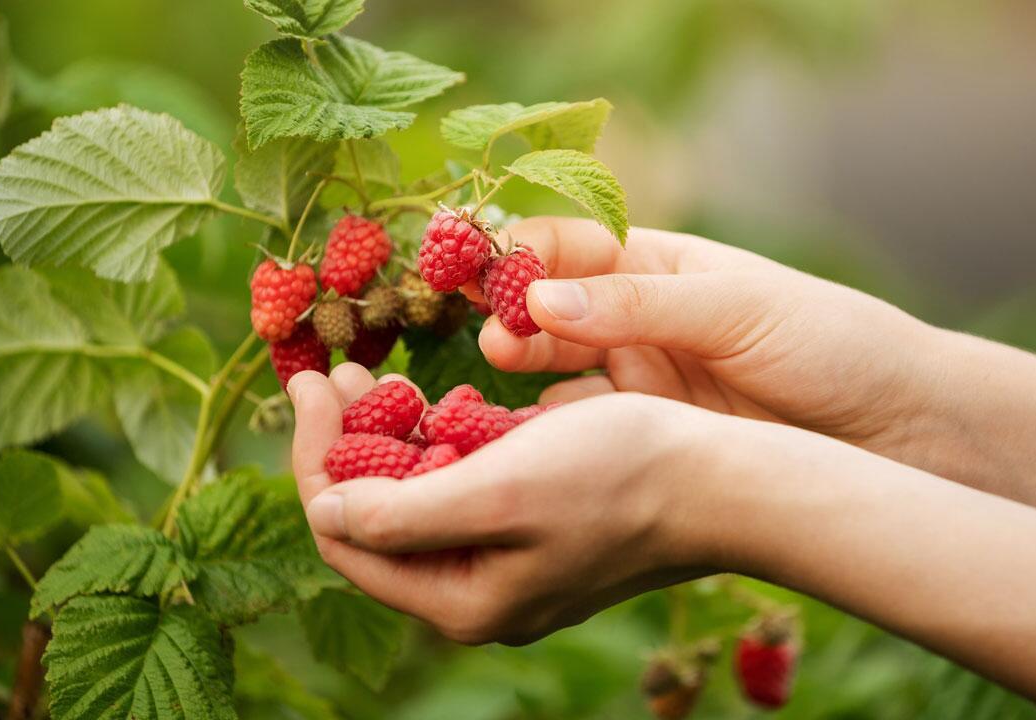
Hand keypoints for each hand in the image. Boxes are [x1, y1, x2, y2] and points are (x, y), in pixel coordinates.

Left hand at [287, 366, 710, 644]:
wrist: (724, 480)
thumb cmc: (620, 476)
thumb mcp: (500, 489)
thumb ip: (402, 512)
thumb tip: (325, 509)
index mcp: (460, 600)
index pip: (346, 534)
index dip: (314, 457)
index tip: (311, 382)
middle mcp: (478, 594)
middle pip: (376, 520)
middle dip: (347, 443)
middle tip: (340, 371)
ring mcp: (509, 565)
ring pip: (418, 501)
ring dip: (391, 438)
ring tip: (382, 375)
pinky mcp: (537, 532)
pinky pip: (466, 491)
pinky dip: (443, 445)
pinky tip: (443, 400)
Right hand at [464, 217, 937, 459]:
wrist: (897, 431)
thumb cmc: (833, 345)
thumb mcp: (738, 310)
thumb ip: (638, 305)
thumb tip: (538, 300)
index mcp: (662, 266)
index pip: (568, 245)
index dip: (514, 252)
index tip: (466, 266)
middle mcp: (638, 320)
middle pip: (547, 310)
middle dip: (508, 317)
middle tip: (487, 336)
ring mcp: (639, 381)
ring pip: (554, 373)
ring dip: (520, 374)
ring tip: (487, 384)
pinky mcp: (645, 437)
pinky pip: (579, 428)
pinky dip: (545, 433)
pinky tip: (520, 439)